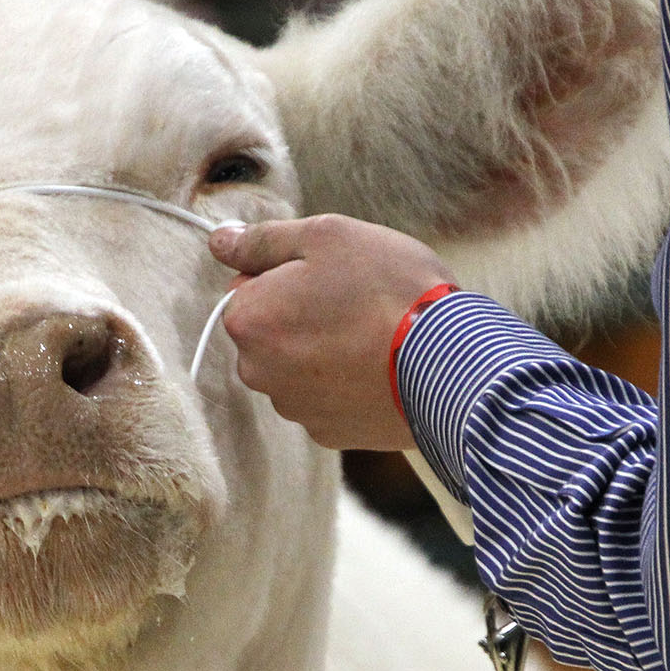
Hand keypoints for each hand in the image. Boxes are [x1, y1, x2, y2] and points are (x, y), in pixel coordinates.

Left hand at [207, 214, 456, 451]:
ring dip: (324, 351)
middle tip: (355, 302)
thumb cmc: (387, 291)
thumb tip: (220, 240)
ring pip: (298, 367)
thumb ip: (263, 240)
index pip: (246, 288)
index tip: (328, 275)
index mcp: (248, 320)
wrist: (449, 364)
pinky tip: (379, 368)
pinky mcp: (330, 433)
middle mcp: (258, 372)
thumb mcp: (327, 236)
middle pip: (270, 332)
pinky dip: (346, 383)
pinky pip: (327, 399)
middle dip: (301, 315)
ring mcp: (294, 408)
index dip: (286, 275)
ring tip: (374, 335)